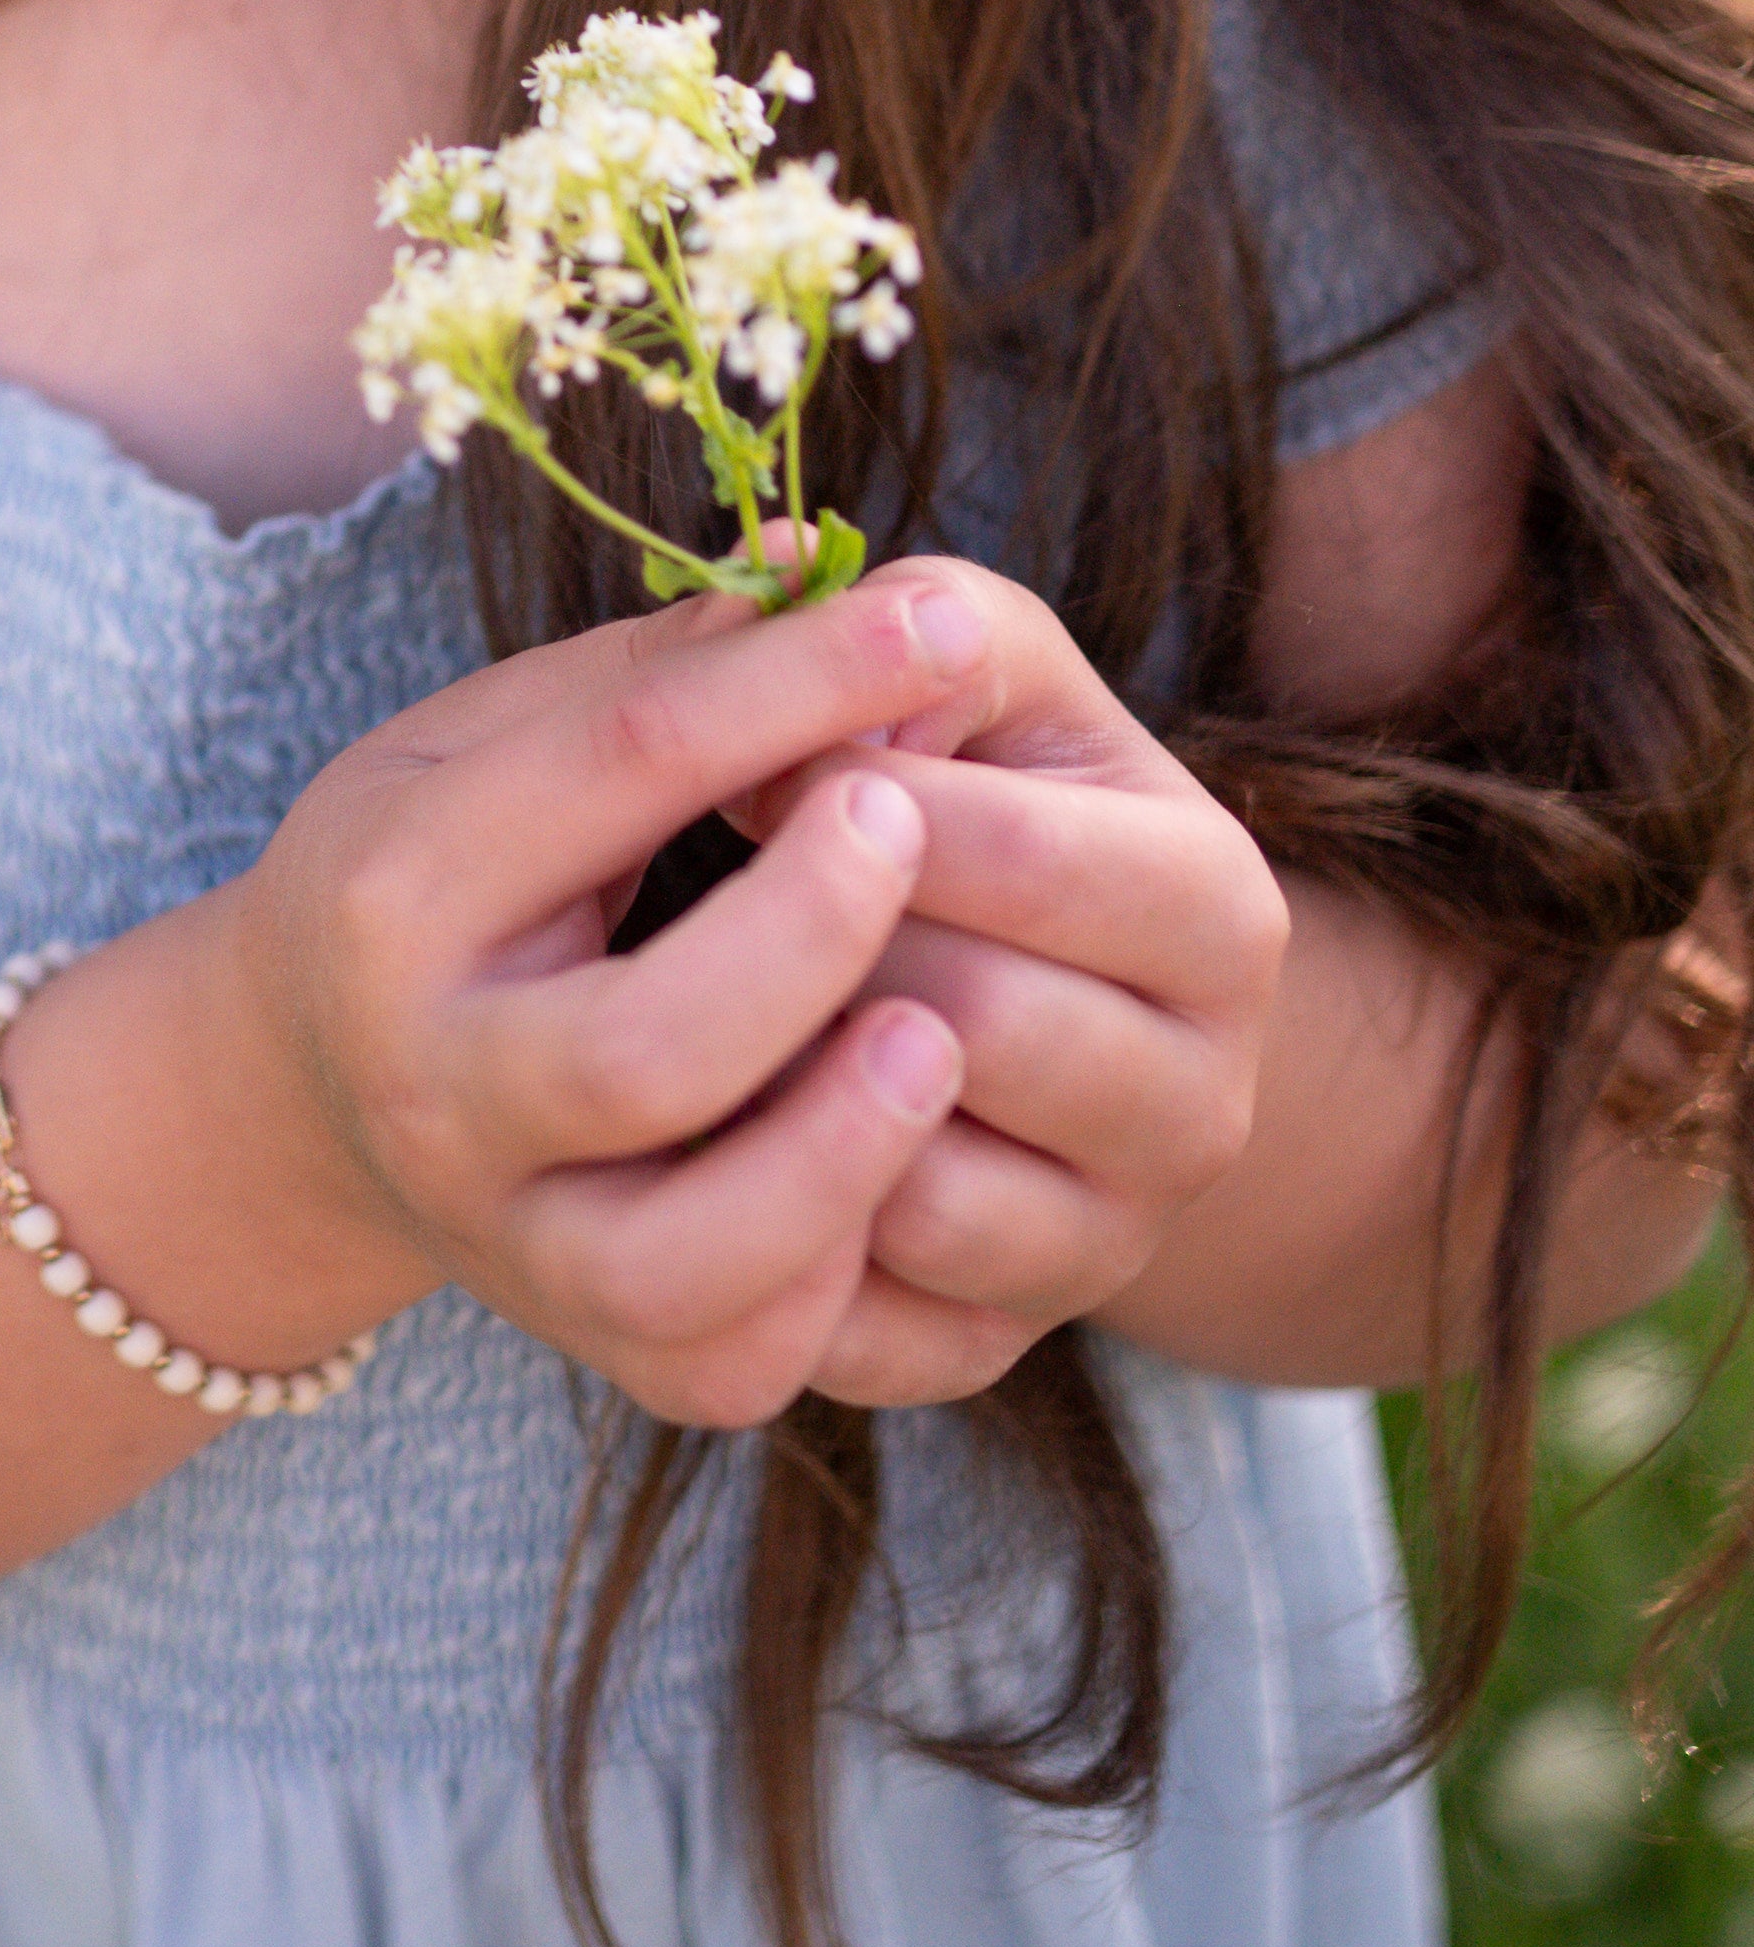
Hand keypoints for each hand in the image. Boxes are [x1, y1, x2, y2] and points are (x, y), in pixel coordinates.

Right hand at [230, 571, 987, 1432]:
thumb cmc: (441, 869)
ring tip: (933, 1038)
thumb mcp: (495, 739)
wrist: (312, 1081)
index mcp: (399, 895)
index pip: (616, 776)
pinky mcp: (593, 1352)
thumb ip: (657, 676)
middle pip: (642, 1054)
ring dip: (841, 1150)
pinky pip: (733, 1363)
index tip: (933, 621)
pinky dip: (837, 1284)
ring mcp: (508, 1242)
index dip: (795, 689)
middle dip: (808, 938)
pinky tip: (897, 1174)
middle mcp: (436, 1092)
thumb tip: (819, 568)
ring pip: (688, 1260)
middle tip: (909, 825)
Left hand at [728, 563, 1290, 1407]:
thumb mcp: (971, 678)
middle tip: (723, 895)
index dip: (849, 799)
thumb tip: (820, 596)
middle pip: (969, 1024)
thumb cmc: (960, 795)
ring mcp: (1111, 1247)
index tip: (756, 764)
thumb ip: (918, 621)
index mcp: (1224, 911)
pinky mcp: (999, 1349)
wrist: (983, 992)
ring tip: (732, 1014)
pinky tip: (728, 1139)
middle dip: (818, 949)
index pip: (1018, 858)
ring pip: (913, 1188)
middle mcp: (1210, 1106)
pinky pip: (859, 1324)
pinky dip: (771, 1233)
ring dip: (787, 1097)